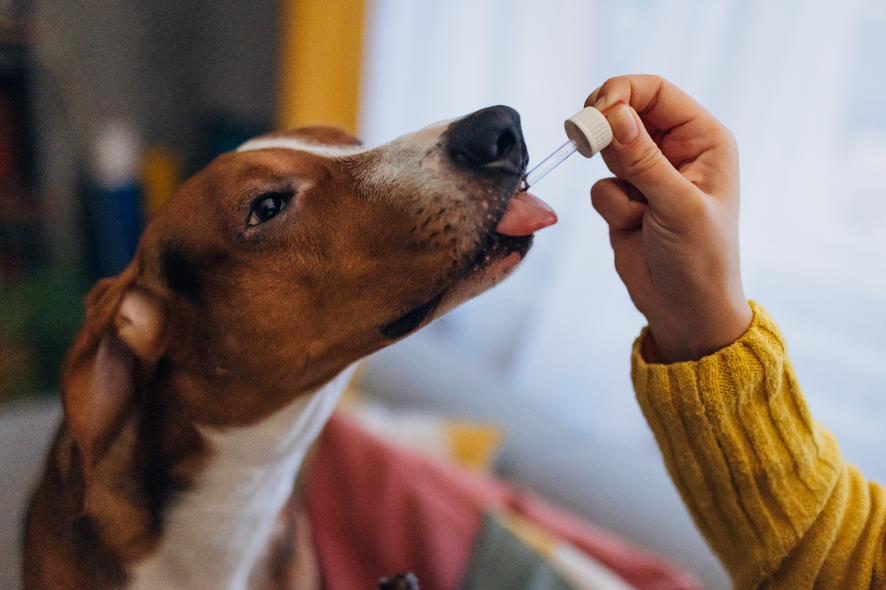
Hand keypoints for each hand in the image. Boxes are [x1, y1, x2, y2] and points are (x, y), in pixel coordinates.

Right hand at [587, 75, 751, 362]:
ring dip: (614, 179)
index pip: (656, 92)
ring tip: (638, 211)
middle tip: (587, 144)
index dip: (621, 93)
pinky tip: (634, 227)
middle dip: (606, 132)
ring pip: (607, 149)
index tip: (594, 111)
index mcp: (704, 139)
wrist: (685, 310)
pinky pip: (600, 184)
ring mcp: (648, 174)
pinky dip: (610, 206)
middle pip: (625, 112)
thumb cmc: (700, 259)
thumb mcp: (677, 205)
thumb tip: (613, 114)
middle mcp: (676, 149)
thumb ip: (642, 158)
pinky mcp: (625, 199)